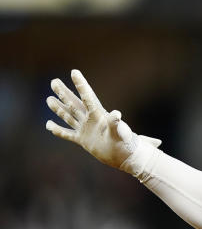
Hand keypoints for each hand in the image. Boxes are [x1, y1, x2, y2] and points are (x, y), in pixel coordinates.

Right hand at [46, 69, 160, 171]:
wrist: (125, 157)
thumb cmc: (125, 143)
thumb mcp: (119, 133)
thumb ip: (115, 124)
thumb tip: (116, 114)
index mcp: (98, 115)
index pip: (87, 97)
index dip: (81, 84)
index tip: (74, 71)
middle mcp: (90, 120)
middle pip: (74, 103)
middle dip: (64, 93)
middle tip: (54, 81)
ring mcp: (86, 130)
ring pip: (69, 116)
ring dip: (58, 108)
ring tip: (49, 99)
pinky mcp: (83, 140)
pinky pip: (67, 134)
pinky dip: (58, 130)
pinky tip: (49, 125)